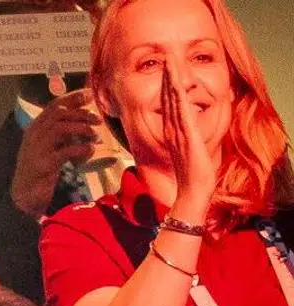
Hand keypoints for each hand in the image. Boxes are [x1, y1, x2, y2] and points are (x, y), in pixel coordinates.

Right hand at [11, 89, 100, 216]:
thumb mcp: (47, 146)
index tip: (90, 95)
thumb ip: (60, 133)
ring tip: (96, 136)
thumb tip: (84, 121)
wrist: (23, 194)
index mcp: (35, 128)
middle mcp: (34, 135)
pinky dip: (81, 148)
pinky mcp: (44, 164)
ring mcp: (37, 149)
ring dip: (83, 129)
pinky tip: (90, 150)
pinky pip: (66, 151)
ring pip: (62, 128)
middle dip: (82, 114)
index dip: (73, 98)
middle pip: (60, 114)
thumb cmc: (38, 169)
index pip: (54, 105)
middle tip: (98, 120)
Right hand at [163, 61, 217, 208]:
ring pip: (173, 102)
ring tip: (169, 64)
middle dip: (167, 78)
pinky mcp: (187, 135)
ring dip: (170, 82)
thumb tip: (190, 137)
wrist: (192, 191)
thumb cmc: (193, 177)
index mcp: (174, 133)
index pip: (169, 106)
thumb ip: (188, 143)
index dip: (167, 87)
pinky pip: (182, 112)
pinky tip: (177, 85)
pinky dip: (178, 97)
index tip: (168, 72)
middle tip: (165, 59)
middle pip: (167, 99)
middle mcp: (173, 130)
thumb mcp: (191, 155)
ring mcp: (179, 132)